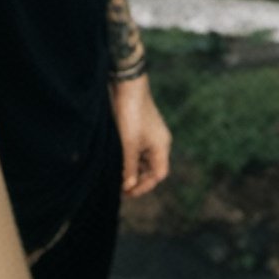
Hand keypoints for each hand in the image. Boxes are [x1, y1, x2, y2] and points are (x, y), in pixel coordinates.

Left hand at [109, 69, 170, 197]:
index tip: (128, 192)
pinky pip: (137, 149)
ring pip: (143, 159)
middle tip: (120, 188)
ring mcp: (150, 134)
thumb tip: (128, 187)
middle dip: (137, 179)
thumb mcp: (129, 144)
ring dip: (132, 169)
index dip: (144, 186)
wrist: (126, 86)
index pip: (158, 174)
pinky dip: (129, 157)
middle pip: (151, 168)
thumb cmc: (131, 115)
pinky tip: (117, 161)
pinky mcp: (140, 128)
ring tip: (116, 177)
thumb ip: (130, 167)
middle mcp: (158, 141)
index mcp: (162, 146)